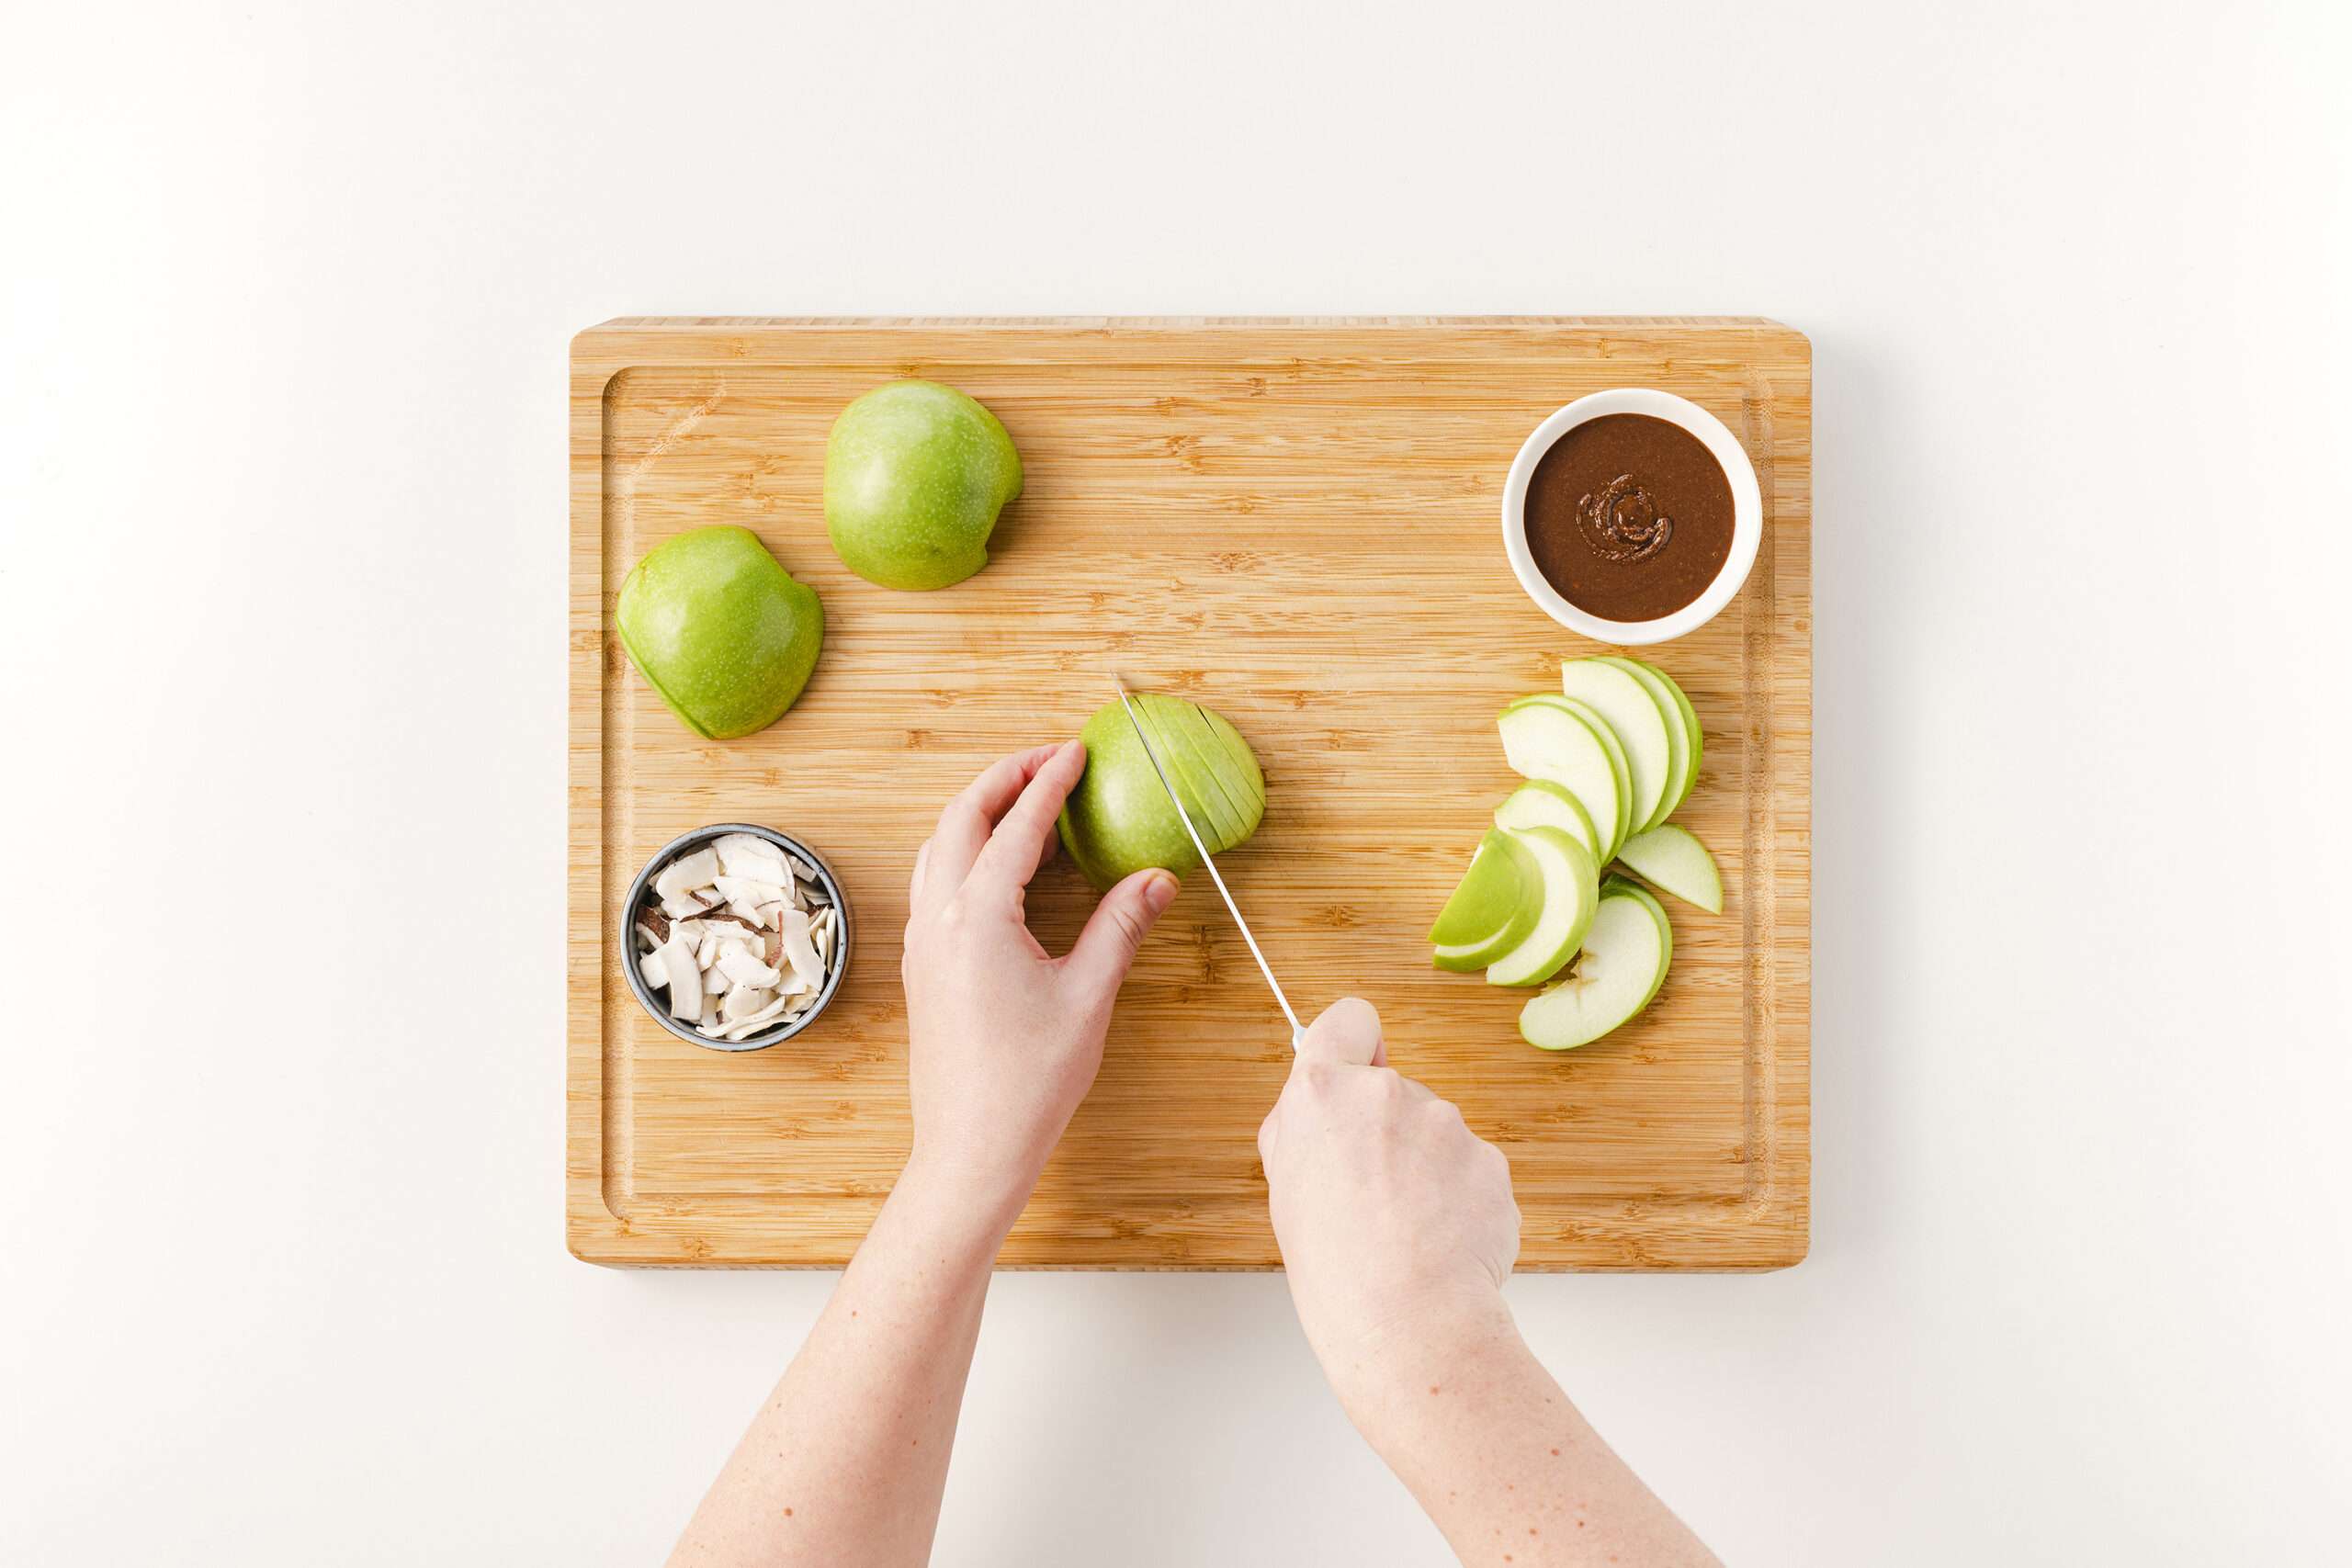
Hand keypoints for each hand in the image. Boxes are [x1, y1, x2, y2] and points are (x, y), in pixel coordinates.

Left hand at [898, 740, 1179, 1232]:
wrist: (971, 1146)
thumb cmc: (1029, 1081)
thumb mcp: (1089, 996)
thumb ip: (1120, 926)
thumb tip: (1155, 878)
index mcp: (978, 916)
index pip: (1017, 825)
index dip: (1050, 782)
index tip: (1077, 752)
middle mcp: (938, 918)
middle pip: (961, 817)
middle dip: (1004, 778)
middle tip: (1050, 760)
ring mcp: (922, 941)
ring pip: (938, 846)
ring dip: (979, 812)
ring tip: (1027, 804)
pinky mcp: (921, 965)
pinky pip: (933, 881)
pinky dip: (964, 851)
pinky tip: (1001, 867)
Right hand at [1257, 999, 1520, 1396]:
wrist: (1406, 1319)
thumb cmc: (1335, 1266)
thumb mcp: (1285, 1186)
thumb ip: (1305, 1129)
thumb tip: (1323, 1110)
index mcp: (1323, 1092)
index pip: (1348, 1020)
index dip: (1354, 1042)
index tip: (1356, 1070)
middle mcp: (1387, 1092)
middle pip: (1392, 1089)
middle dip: (1387, 1130)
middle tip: (1370, 1195)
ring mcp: (1447, 1123)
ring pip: (1436, 1133)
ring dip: (1426, 1168)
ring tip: (1407, 1231)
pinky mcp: (1491, 1159)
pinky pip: (1471, 1170)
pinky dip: (1461, 1200)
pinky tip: (1442, 1242)